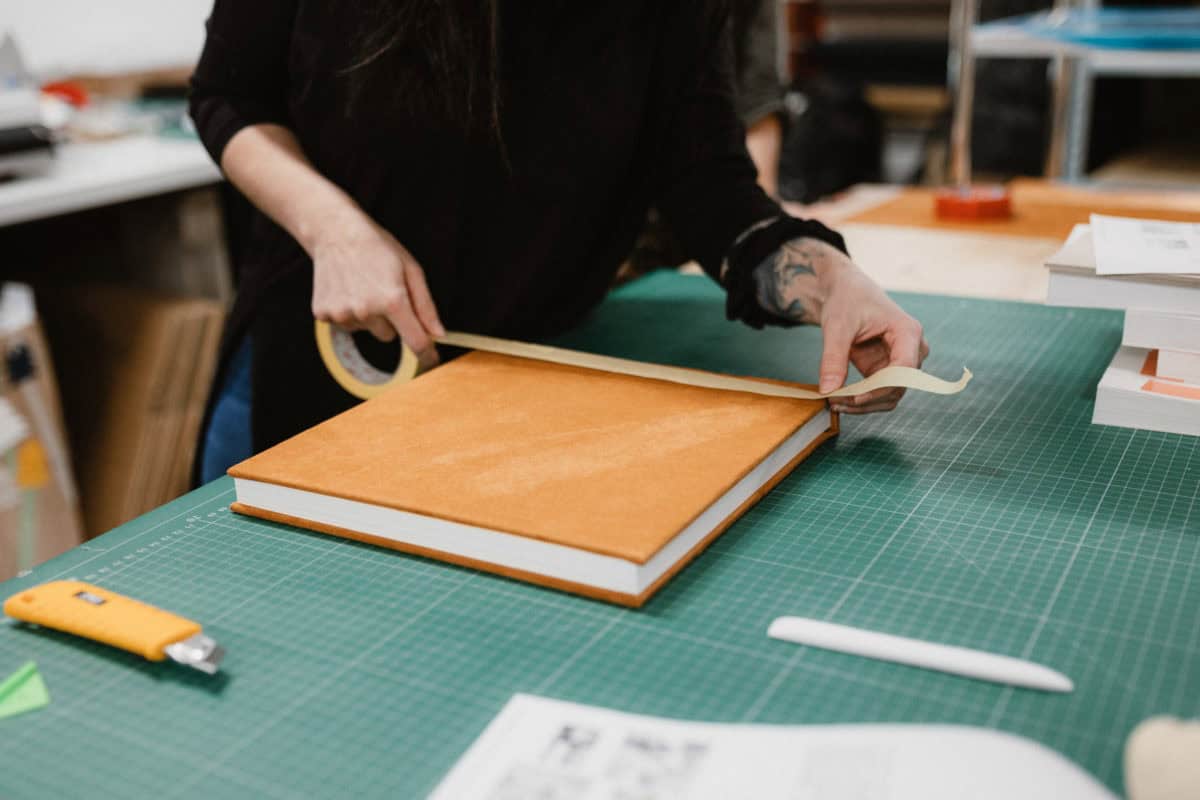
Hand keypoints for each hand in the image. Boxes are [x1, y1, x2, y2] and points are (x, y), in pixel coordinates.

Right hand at [309, 211, 444, 368]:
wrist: (335, 232)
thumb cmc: (378, 248)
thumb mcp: (411, 270)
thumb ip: (426, 306)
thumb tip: (438, 335)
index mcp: (392, 300)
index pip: (415, 342)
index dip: (426, 355)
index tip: (431, 361)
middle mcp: (366, 311)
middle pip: (389, 336)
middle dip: (391, 320)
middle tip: (381, 291)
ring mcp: (342, 314)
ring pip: (367, 331)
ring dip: (368, 316)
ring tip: (362, 286)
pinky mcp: (323, 314)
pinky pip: (346, 326)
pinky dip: (349, 313)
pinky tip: (347, 290)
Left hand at [752, 237, 928, 413]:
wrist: (846, 292)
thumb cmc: (847, 300)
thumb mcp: (837, 326)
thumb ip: (833, 358)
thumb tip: (828, 391)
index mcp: (908, 332)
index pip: (904, 370)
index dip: (881, 388)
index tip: (854, 397)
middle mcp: (912, 350)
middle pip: (898, 387)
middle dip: (867, 399)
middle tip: (834, 401)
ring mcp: (902, 363)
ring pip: (890, 396)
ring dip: (864, 405)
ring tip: (833, 402)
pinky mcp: (888, 370)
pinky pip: (880, 394)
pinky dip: (861, 401)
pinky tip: (839, 399)